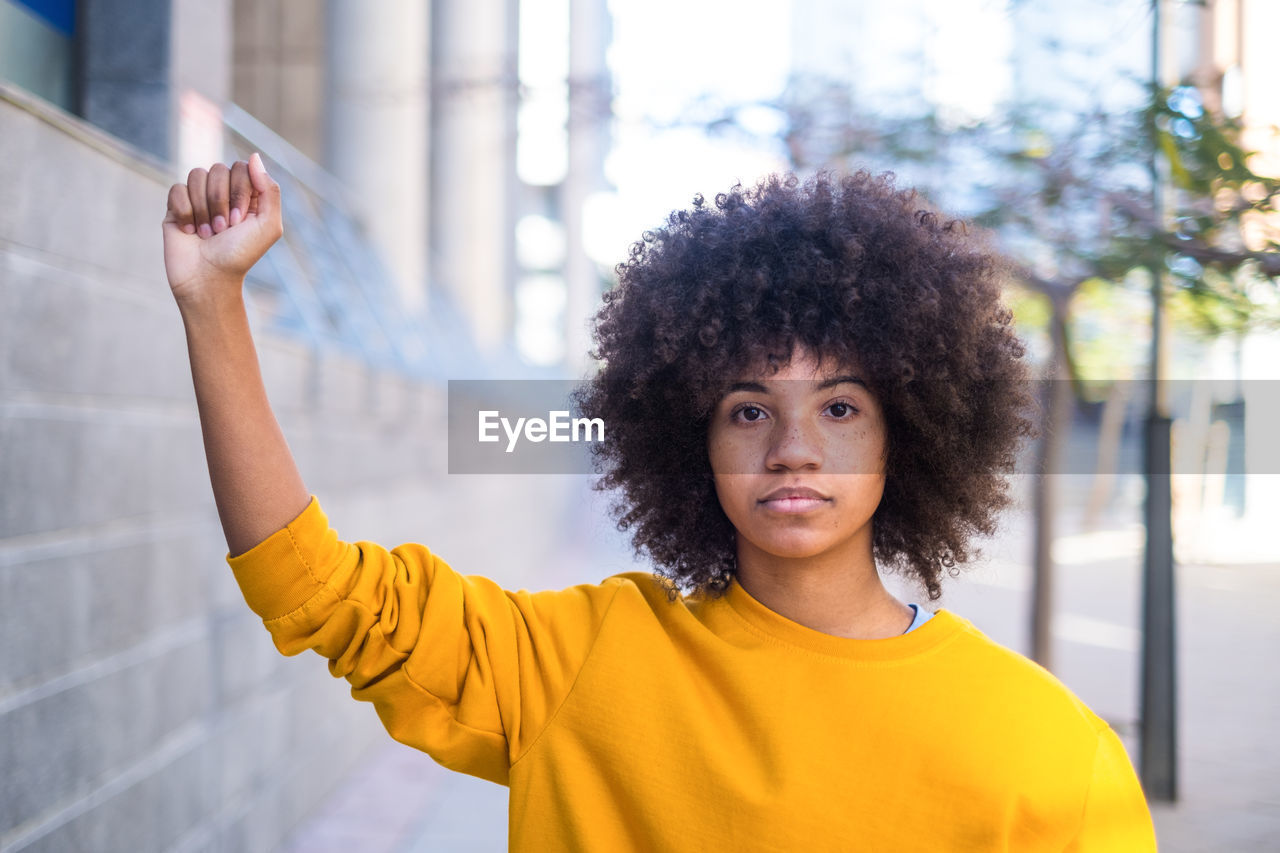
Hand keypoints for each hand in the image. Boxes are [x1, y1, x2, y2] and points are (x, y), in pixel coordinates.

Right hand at [162, 152, 282, 306]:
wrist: (207, 279)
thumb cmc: (240, 255)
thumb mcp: (268, 226)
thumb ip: (269, 190)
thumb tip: (254, 156)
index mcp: (247, 195)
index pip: (241, 168)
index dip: (239, 191)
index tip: (240, 220)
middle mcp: (222, 192)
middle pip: (218, 169)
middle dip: (220, 202)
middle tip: (223, 230)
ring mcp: (198, 197)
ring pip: (196, 176)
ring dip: (203, 209)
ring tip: (207, 234)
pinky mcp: (176, 206)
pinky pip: (177, 189)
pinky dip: (185, 212)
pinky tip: (189, 231)